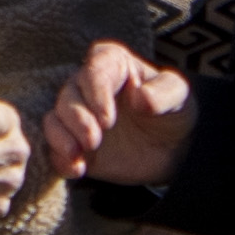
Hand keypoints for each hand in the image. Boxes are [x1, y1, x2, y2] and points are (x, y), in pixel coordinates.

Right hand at [44, 38, 196, 185]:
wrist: (173, 149)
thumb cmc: (173, 112)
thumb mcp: (179, 96)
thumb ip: (163, 93)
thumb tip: (140, 98)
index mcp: (114, 64)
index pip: (95, 68)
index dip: (96, 92)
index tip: (107, 119)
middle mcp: (89, 86)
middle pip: (68, 94)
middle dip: (77, 119)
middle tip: (94, 140)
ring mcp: (78, 115)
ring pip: (54, 118)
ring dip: (61, 137)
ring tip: (78, 154)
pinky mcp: (73, 142)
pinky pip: (54, 147)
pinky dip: (60, 158)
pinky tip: (77, 170)